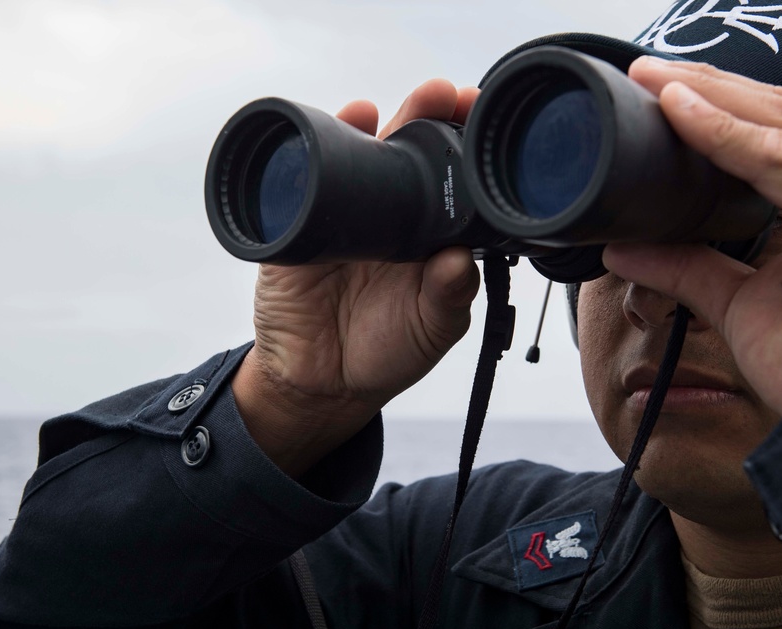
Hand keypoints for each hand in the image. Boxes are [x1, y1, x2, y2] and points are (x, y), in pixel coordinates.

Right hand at [232, 80, 481, 476]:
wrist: (322, 382)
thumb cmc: (387, 351)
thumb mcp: (431, 329)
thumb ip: (448, 296)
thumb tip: (459, 259)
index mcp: (427, 235)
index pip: (449, 180)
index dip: (464, 149)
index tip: (481, 122)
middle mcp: (388, 215)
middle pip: (406, 152)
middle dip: (426, 115)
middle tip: (445, 94)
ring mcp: (343, 216)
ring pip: (358, 157)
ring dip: (376, 123)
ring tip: (395, 104)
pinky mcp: (300, 226)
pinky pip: (306, 183)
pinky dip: (318, 151)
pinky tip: (343, 124)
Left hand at [602, 57, 781, 414]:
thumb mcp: (741, 306)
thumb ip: (689, 268)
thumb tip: (627, 246)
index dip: (722, 106)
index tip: (666, 94)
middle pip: (781, 113)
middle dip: (712, 85)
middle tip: (651, 71)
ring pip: (781, 121)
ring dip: (711, 93)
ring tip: (656, 77)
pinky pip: (779, 160)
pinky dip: (724, 131)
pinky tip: (682, 110)